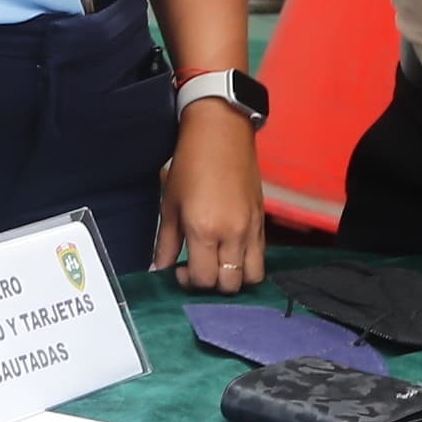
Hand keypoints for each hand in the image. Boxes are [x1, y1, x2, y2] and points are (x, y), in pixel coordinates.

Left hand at [158, 101, 266, 290]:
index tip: (178, 270)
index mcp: (205, 230)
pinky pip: (262, 258)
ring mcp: (253, 230)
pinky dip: (247, 264)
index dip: (189, 282)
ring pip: (252, 277)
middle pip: (230, 284)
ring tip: (216, 263)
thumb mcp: (169, 204)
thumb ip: (165, 242)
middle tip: (196, 268)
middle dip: (212, 284)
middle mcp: (233, 235)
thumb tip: (157, 269)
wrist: (221, 136)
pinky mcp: (264, 223)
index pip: (204, 279)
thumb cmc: (189, 166)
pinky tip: (230, 253)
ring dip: (234, 278)